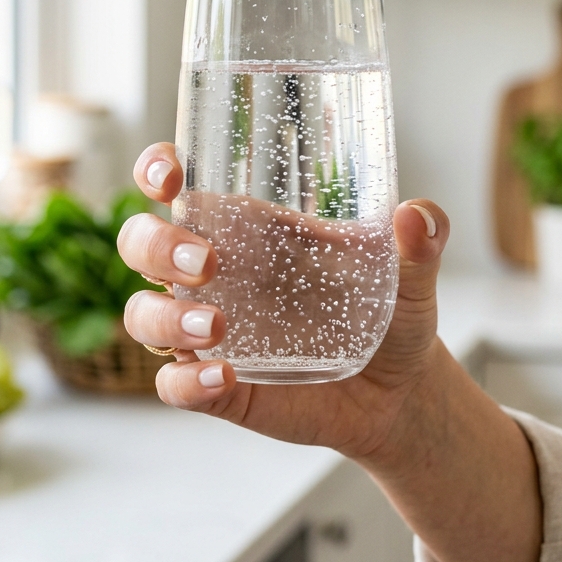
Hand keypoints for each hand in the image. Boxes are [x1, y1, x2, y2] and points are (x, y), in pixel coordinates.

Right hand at [118, 143, 448, 461]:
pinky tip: (223, 376)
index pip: (176, 185)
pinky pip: (174, 383)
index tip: (170, 174)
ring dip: (165, 315)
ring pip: (143, 313)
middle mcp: (215, 275)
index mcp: (247, 229)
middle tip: (208, 263)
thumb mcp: (409, 273)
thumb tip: (419, 217)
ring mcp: (208, 331)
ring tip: (215, 325)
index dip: (156, 170)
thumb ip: (420, 241)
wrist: (399, 391)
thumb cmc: (390, 314)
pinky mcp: (218, 386)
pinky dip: (186, 382)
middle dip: (157, 245)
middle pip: (142, 243)